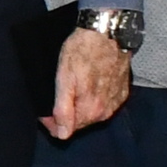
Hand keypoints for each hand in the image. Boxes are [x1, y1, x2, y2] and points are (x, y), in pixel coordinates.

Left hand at [45, 25, 128, 139]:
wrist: (108, 31)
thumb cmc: (82, 51)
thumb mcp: (64, 78)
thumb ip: (63, 109)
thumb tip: (62, 135)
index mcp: (90, 110)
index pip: (66, 131)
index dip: (51, 123)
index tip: (44, 112)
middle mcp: (105, 111)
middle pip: (79, 123)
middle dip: (65, 115)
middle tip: (55, 97)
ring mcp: (115, 102)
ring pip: (91, 114)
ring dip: (79, 107)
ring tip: (72, 89)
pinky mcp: (121, 91)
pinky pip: (104, 104)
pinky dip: (94, 99)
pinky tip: (88, 86)